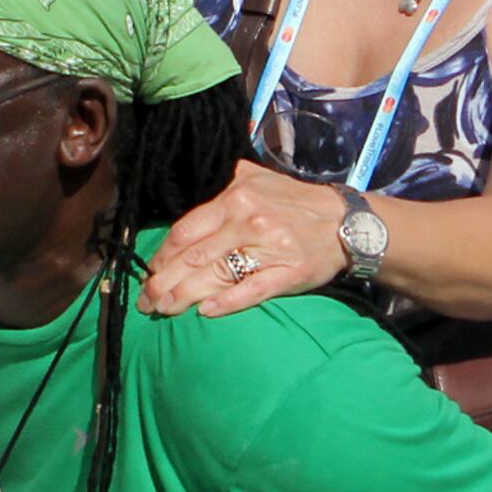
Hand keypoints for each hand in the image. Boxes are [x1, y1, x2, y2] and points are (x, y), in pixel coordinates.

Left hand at [142, 164, 349, 316]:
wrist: (345, 221)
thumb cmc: (295, 203)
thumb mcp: (258, 179)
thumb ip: (227, 183)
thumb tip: (199, 184)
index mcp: (236, 198)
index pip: (187, 231)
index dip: (163, 255)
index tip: (149, 273)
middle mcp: (249, 221)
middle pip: (195, 257)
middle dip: (164, 282)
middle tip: (145, 302)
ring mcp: (269, 248)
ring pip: (217, 276)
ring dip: (185, 297)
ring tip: (164, 310)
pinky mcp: (288, 272)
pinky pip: (251, 290)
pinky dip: (227, 302)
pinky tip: (205, 312)